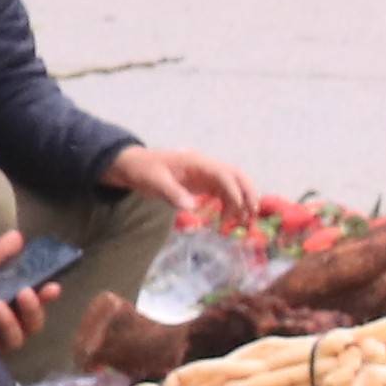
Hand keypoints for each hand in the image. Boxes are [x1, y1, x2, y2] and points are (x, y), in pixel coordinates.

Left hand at [0, 234, 46, 356]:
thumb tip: (18, 236)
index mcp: (6, 304)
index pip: (35, 303)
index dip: (47, 296)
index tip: (52, 286)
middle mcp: (3, 325)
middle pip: (33, 324)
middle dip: (33, 309)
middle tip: (24, 293)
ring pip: (16, 339)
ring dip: (9, 322)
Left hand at [110, 143, 251, 226]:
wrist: (132, 165)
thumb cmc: (142, 170)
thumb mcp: (153, 181)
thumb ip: (172, 193)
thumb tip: (192, 207)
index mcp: (197, 162)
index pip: (223, 174)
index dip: (234, 190)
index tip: (240, 208)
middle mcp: (206, 167)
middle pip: (236, 177)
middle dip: (248, 194)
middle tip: (252, 214)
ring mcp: (206, 175)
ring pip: (232, 186)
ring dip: (240, 202)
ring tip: (242, 223)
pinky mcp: (203, 184)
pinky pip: (222, 193)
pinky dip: (228, 206)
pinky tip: (225, 221)